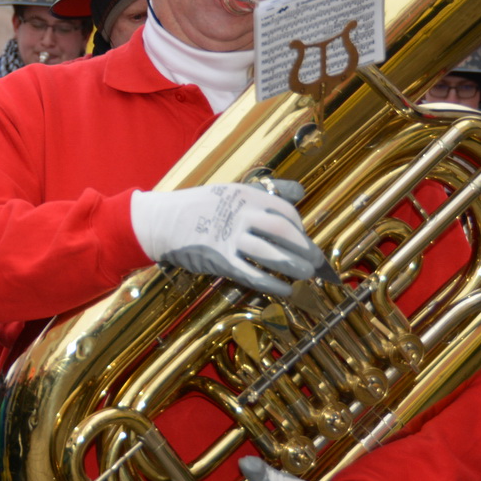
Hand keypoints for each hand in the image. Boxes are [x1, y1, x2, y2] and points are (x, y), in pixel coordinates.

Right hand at [130, 181, 327, 297]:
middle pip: (282, 231)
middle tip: (317, 262)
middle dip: (304, 248)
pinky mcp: (220, 260)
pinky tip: (285, 289)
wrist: (163, 221)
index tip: (306, 241)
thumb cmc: (201, 206)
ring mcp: (230, 238)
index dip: (300, 228)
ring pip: (270, 254)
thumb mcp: (234, 190)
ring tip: (307, 276)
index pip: (284, 211)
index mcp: (246, 195)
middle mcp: (240, 214)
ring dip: (293, 266)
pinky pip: (252, 274)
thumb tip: (301, 190)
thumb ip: (268, 191)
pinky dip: (272, 283)